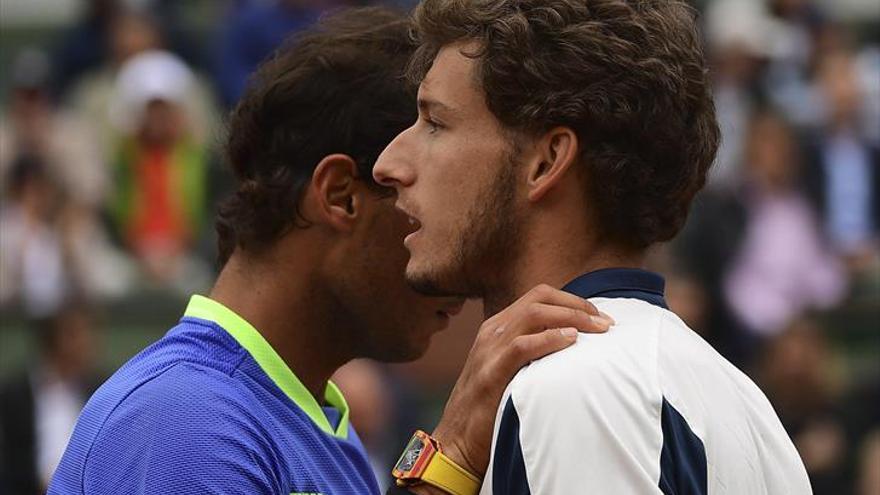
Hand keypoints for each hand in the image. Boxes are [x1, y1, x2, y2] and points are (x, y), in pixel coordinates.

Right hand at [412, 285, 613, 490]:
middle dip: (578, 305)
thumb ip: (531, 352)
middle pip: (539, 298)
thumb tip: (572, 345)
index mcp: (497, 328)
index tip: (598, 316)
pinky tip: (571, 341)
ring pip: (534, 314)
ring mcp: (489, 350)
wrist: (456, 441)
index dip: (572, 301)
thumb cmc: (490, 409)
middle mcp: (492, 332)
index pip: (538, 297)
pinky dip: (549, 339)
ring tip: (597, 329)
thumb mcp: (508, 370)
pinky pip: (522, 345)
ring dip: (572, 317)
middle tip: (606, 323)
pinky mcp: (490, 373)